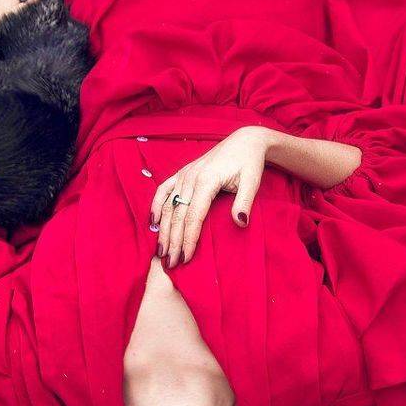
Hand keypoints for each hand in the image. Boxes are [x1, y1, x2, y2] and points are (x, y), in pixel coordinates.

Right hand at [150, 126, 270, 267]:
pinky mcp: (183, 173)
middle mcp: (190, 178)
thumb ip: (244, 202)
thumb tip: (240, 223)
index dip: (189, 239)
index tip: (186, 258)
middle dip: (173, 241)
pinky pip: (164, 190)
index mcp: (207, 181)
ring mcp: (184, 175)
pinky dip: (156, 206)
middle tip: (171, 264)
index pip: (194, 216)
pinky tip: (152, 223)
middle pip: (177, 215)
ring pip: (168, 206)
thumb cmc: (249, 162)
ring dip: (163, 230)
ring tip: (161, 252)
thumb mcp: (252, 181)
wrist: (245, 140)